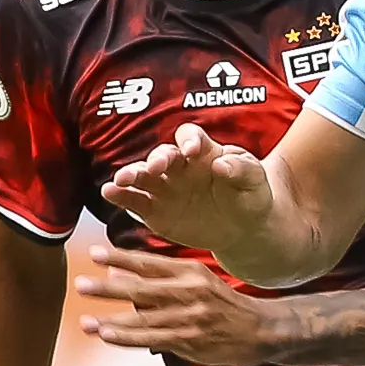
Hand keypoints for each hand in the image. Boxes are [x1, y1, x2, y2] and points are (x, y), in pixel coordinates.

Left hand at [73, 243, 279, 365]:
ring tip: (85, 321)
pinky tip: (108, 336)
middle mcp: (189, 292)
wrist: (262, 329)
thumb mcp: (198, 281)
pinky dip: (128, 338)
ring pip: (143, 319)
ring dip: (111, 321)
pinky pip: (152, 340)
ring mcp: (190, 318)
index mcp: (191, 272)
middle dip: (108, 289)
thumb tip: (119, 274)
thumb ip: (161, 279)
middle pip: (141, 289)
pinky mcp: (190, 341)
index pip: (149, 263)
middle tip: (80, 285)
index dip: (121, 258)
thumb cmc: (223, 304)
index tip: (95, 254)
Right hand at [102, 122, 274, 256]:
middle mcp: (179, 166)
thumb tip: (222, 164)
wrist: (244, 229)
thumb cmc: (250, 196)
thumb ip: (243, 169)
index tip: (191, 150)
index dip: (188, 139)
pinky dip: (120, 196)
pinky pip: (135, 201)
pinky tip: (109, 192)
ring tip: (120, 180)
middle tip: (155, 167)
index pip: (190, 137)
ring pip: (142, 176)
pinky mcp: (154, 210)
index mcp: (203, 152)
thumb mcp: (255, 182)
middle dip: (157, 159)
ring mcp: (164, 187)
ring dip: (130, 175)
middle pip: (162, 155)